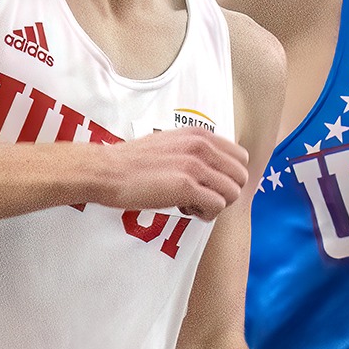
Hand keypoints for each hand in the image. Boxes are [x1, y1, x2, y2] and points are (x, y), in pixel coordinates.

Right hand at [94, 128, 247, 219]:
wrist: (107, 171)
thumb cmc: (133, 162)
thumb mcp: (170, 143)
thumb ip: (194, 150)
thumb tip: (212, 169)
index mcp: (199, 135)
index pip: (241, 157)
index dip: (228, 176)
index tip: (210, 184)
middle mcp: (201, 147)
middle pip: (241, 177)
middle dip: (225, 192)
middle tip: (203, 197)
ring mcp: (194, 166)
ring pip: (232, 193)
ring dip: (216, 204)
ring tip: (193, 204)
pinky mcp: (186, 187)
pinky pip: (217, 206)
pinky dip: (205, 214)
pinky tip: (186, 209)